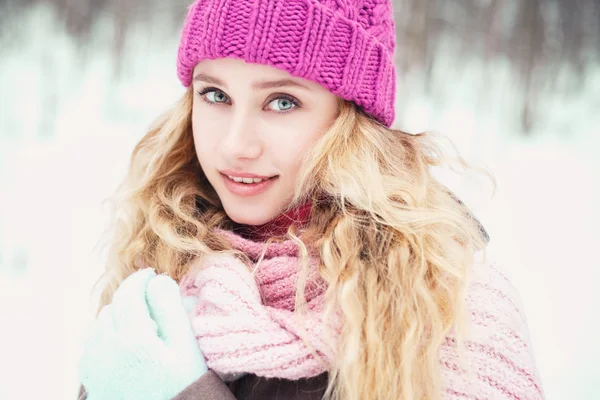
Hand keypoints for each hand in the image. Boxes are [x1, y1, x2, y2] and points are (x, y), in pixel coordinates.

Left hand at [78, 268, 207, 399]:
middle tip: (152, 299)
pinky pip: (92, 345)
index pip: (129, 292)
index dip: (141, 279)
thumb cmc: (182, 386)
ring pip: (100, 324)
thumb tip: (157, 280)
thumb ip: (170, 308)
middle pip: (114, 306)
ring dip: (118, 314)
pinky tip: (124, 342)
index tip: (153, 274)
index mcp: (131, 337)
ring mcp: (94, 366)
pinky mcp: (91, 380)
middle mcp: (105, 349)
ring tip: (140, 320)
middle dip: (132, 297)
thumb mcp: (186, 346)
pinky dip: (106, 334)